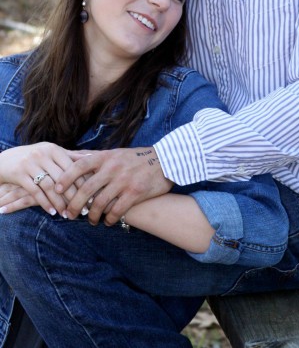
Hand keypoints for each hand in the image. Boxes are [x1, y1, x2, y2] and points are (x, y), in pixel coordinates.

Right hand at [0, 143, 84, 216]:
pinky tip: (52, 212)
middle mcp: (42, 154)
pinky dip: (45, 203)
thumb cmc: (33, 157)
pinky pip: (35, 191)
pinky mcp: (19, 174)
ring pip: (49, 186)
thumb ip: (69, 156)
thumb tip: (92, 156)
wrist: (4, 160)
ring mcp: (30, 164)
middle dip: (73, 195)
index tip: (92, 196)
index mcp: (53, 149)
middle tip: (83, 209)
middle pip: (62, 177)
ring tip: (67, 214)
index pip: (72, 167)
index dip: (82, 182)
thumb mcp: (50, 153)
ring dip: (59, 202)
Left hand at [56, 147, 172, 225]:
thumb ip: (91, 156)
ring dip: (92, 216)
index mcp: (106, 157)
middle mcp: (114, 168)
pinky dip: (109, 219)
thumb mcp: (113, 153)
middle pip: (87, 189)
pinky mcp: (135, 193)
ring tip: (91, 221)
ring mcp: (124, 181)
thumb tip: (68, 156)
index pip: (80, 165)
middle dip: (75, 205)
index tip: (57, 189)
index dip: (66, 177)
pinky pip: (116, 210)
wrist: (165, 161)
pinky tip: (108, 221)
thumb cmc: (134, 158)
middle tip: (69, 215)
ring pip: (100, 203)